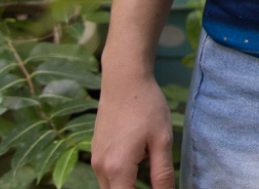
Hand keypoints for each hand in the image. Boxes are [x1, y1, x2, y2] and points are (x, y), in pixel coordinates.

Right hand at [91, 72, 174, 188]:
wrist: (124, 81)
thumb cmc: (146, 107)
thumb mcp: (162, 140)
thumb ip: (162, 173)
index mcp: (117, 168)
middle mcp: (100, 168)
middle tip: (155, 182)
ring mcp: (95, 159)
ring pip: (110, 186)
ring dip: (127, 186)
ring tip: (149, 170)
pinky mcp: (95, 151)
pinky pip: (106, 174)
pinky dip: (121, 176)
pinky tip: (138, 159)